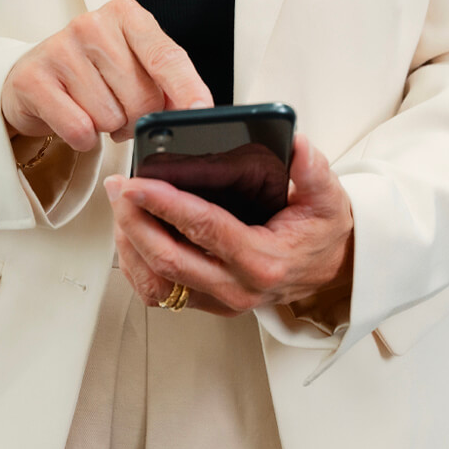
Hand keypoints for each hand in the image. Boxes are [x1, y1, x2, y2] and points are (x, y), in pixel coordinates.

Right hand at [2, 0, 218, 151]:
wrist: (35, 77)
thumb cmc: (93, 73)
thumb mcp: (135, 67)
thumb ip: (167, 86)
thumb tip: (195, 112)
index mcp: (126, 15)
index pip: (166, 56)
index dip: (187, 89)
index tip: (201, 111)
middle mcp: (92, 25)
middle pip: (142, 97)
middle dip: (138, 118)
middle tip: (123, 111)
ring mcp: (59, 49)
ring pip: (110, 117)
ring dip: (107, 127)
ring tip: (94, 111)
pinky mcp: (33, 79)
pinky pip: (79, 128)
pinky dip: (82, 138)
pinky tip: (74, 119)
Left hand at [109, 135, 354, 319]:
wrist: (330, 273)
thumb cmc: (322, 235)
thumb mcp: (328, 199)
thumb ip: (314, 171)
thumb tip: (298, 145)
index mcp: (265, 261)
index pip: (205, 229)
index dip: (165, 204)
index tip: (138, 184)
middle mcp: (238, 288)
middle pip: (168, 260)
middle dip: (134, 222)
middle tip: (118, 189)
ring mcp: (220, 301)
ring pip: (156, 282)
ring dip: (129, 244)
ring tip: (120, 207)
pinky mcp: (207, 304)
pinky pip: (159, 292)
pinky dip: (136, 264)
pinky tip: (129, 235)